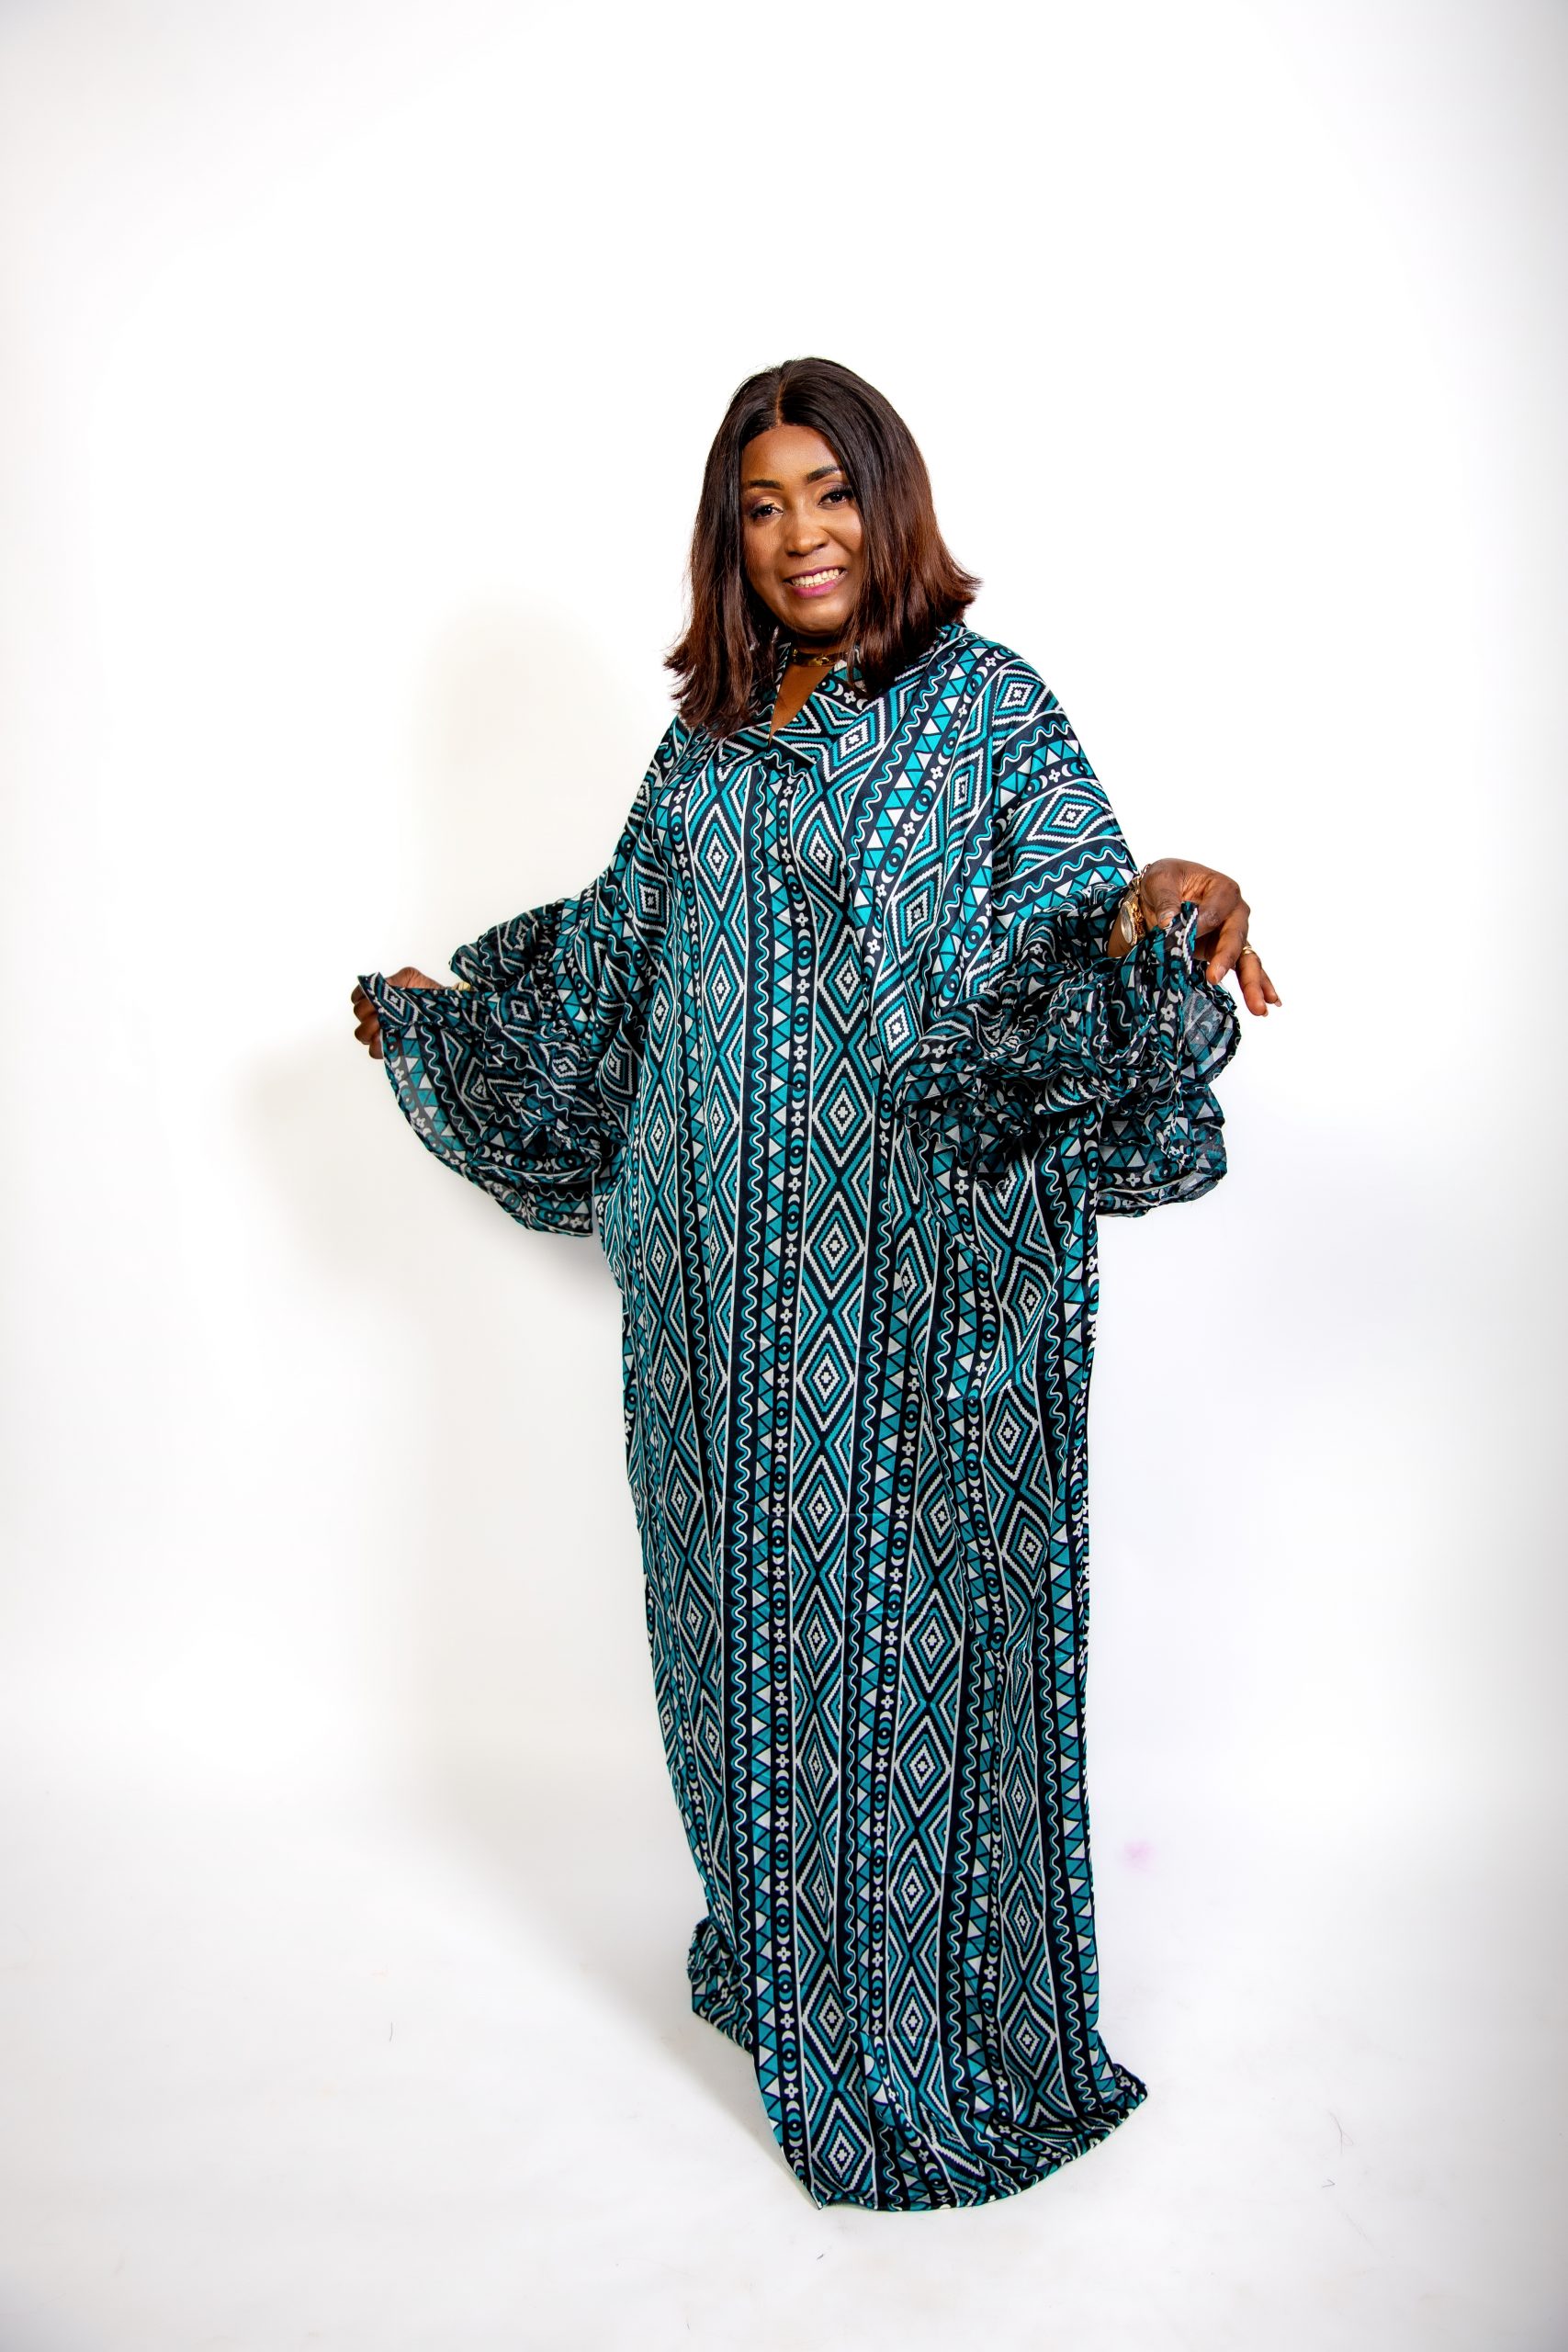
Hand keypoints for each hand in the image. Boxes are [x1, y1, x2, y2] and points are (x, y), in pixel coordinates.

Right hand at [350, 967, 441, 1059]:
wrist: (446, 1011)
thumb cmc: (428, 994)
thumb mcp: (411, 978)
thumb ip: (393, 979)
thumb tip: (382, 987)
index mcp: (379, 997)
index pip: (358, 997)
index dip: (363, 997)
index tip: (375, 998)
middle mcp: (377, 1014)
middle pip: (359, 1014)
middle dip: (368, 1012)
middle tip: (382, 1012)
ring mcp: (382, 1031)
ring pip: (362, 1033)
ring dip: (371, 1029)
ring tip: (385, 1025)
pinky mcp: (391, 1046)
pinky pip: (374, 1050)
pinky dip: (377, 1045)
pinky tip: (387, 1038)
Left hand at [1132, 859, 1280, 1016]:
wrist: (1159, 895)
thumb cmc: (1164, 882)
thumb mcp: (1159, 880)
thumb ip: (1166, 899)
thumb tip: (1169, 922)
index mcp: (1222, 889)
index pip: (1215, 912)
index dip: (1198, 925)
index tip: (1176, 931)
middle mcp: (1234, 912)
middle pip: (1236, 937)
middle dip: (1227, 959)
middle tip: (1214, 977)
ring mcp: (1233, 934)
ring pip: (1246, 959)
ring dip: (1252, 983)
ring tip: (1259, 1007)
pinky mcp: (1226, 952)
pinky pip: (1245, 969)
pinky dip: (1258, 986)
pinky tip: (1270, 1003)